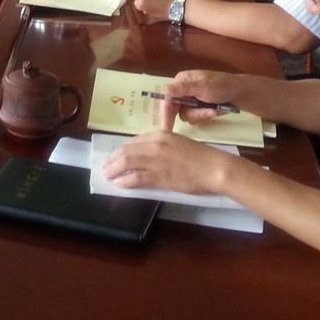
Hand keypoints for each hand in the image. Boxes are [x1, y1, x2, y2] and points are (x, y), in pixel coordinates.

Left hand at [100, 129, 228, 194]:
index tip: (116, 155)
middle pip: (126, 151)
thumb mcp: (178, 143)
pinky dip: (124, 181)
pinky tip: (119, 184)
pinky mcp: (159, 175)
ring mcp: (155, 160)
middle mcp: (154, 144)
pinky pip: (135, 178)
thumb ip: (162, 146)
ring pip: (127, 163)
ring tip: (107, 175)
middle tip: (105, 166)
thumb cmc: (200, 157)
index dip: (122, 149)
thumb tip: (148, 155)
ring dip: (114, 170)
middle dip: (113, 159)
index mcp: (160, 134)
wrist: (214, 168)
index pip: (134, 141)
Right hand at [165, 70, 245, 124]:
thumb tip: (165, 89)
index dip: (166, 115)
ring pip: (187, 115)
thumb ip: (184, 89)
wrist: (241, 93)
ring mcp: (191, 99)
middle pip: (176, 109)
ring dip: (201, 114)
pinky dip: (205, 115)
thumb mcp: (204, 87)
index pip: (167, 99)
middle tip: (208, 113)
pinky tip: (214, 111)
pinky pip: (195, 117)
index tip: (166, 130)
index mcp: (181, 81)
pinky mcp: (198, 107)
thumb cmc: (223, 86)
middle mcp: (183, 90)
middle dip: (194, 113)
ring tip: (214, 110)